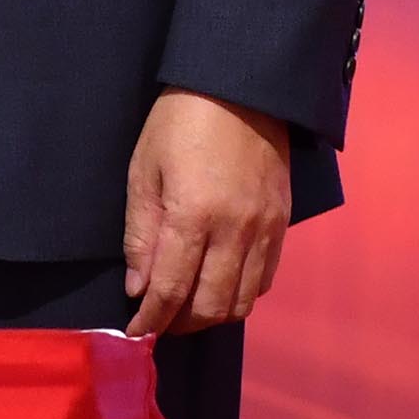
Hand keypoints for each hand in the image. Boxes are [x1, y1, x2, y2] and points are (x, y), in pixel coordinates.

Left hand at [122, 91, 289, 339]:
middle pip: (212, 306)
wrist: (240, 86)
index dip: (152, 318)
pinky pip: (265, 278)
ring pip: (244, 301)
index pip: (171, 289)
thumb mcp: (144, 171)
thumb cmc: (179, 122)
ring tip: (188, 306)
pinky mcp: (282, 222)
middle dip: (181, 323)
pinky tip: (220, 283)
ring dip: (213, 313)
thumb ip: (140, 234)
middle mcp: (235, 230)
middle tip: (160, 319)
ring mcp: (265, 228)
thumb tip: (139, 288)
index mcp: (193, 215)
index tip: (135, 332)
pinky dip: (241, 293)